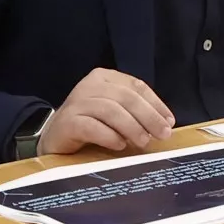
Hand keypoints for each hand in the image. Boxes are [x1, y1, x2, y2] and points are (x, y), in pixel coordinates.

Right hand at [41, 68, 178, 155]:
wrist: (54, 139)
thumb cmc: (89, 125)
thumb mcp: (114, 114)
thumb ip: (134, 113)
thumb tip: (164, 124)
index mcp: (104, 78)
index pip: (135, 86)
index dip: (156, 103)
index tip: (170, 121)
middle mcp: (89, 85)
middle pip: (125, 97)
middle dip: (148, 116)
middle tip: (162, 134)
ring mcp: (76, 102)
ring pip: (110, 110)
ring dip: (131, 127)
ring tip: (143, 142)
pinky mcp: (67, 122)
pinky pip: (91, 126)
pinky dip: (109, 136)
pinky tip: (120, 145)